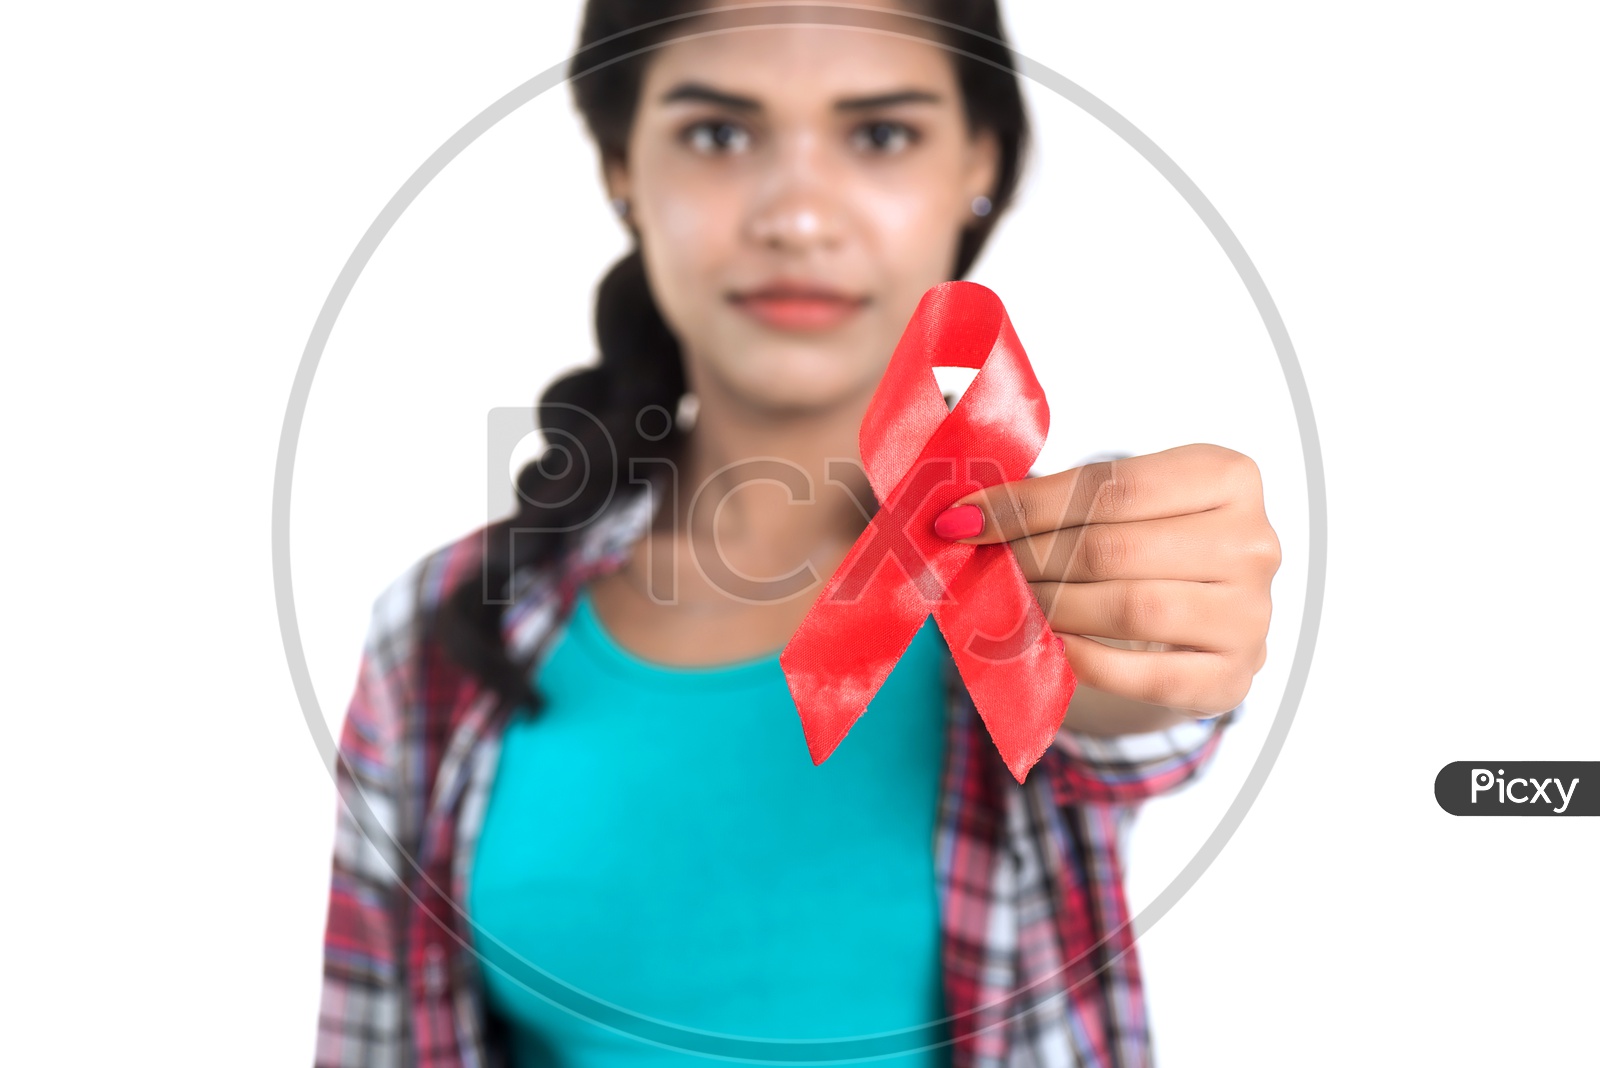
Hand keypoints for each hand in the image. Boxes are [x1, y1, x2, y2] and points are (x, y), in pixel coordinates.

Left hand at [935, 444, 1280, 717]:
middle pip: (1114, 548)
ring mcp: (1252, 614)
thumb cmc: (1145, 546)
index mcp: (1228, 475)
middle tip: (977, 569)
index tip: (959, 521)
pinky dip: (1085, 661)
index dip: (1025, 505)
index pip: (1110, 485)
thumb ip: (1054, 500)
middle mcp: (1254, 541)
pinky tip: (1047, 646)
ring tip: (1006, 604)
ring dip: (1051, 608)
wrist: (1197, 623)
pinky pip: (1146, 674)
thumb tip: (960, 514)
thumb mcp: (1116, 504)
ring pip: (1131, 607)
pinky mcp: (1233, 678)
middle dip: (1029, 559)